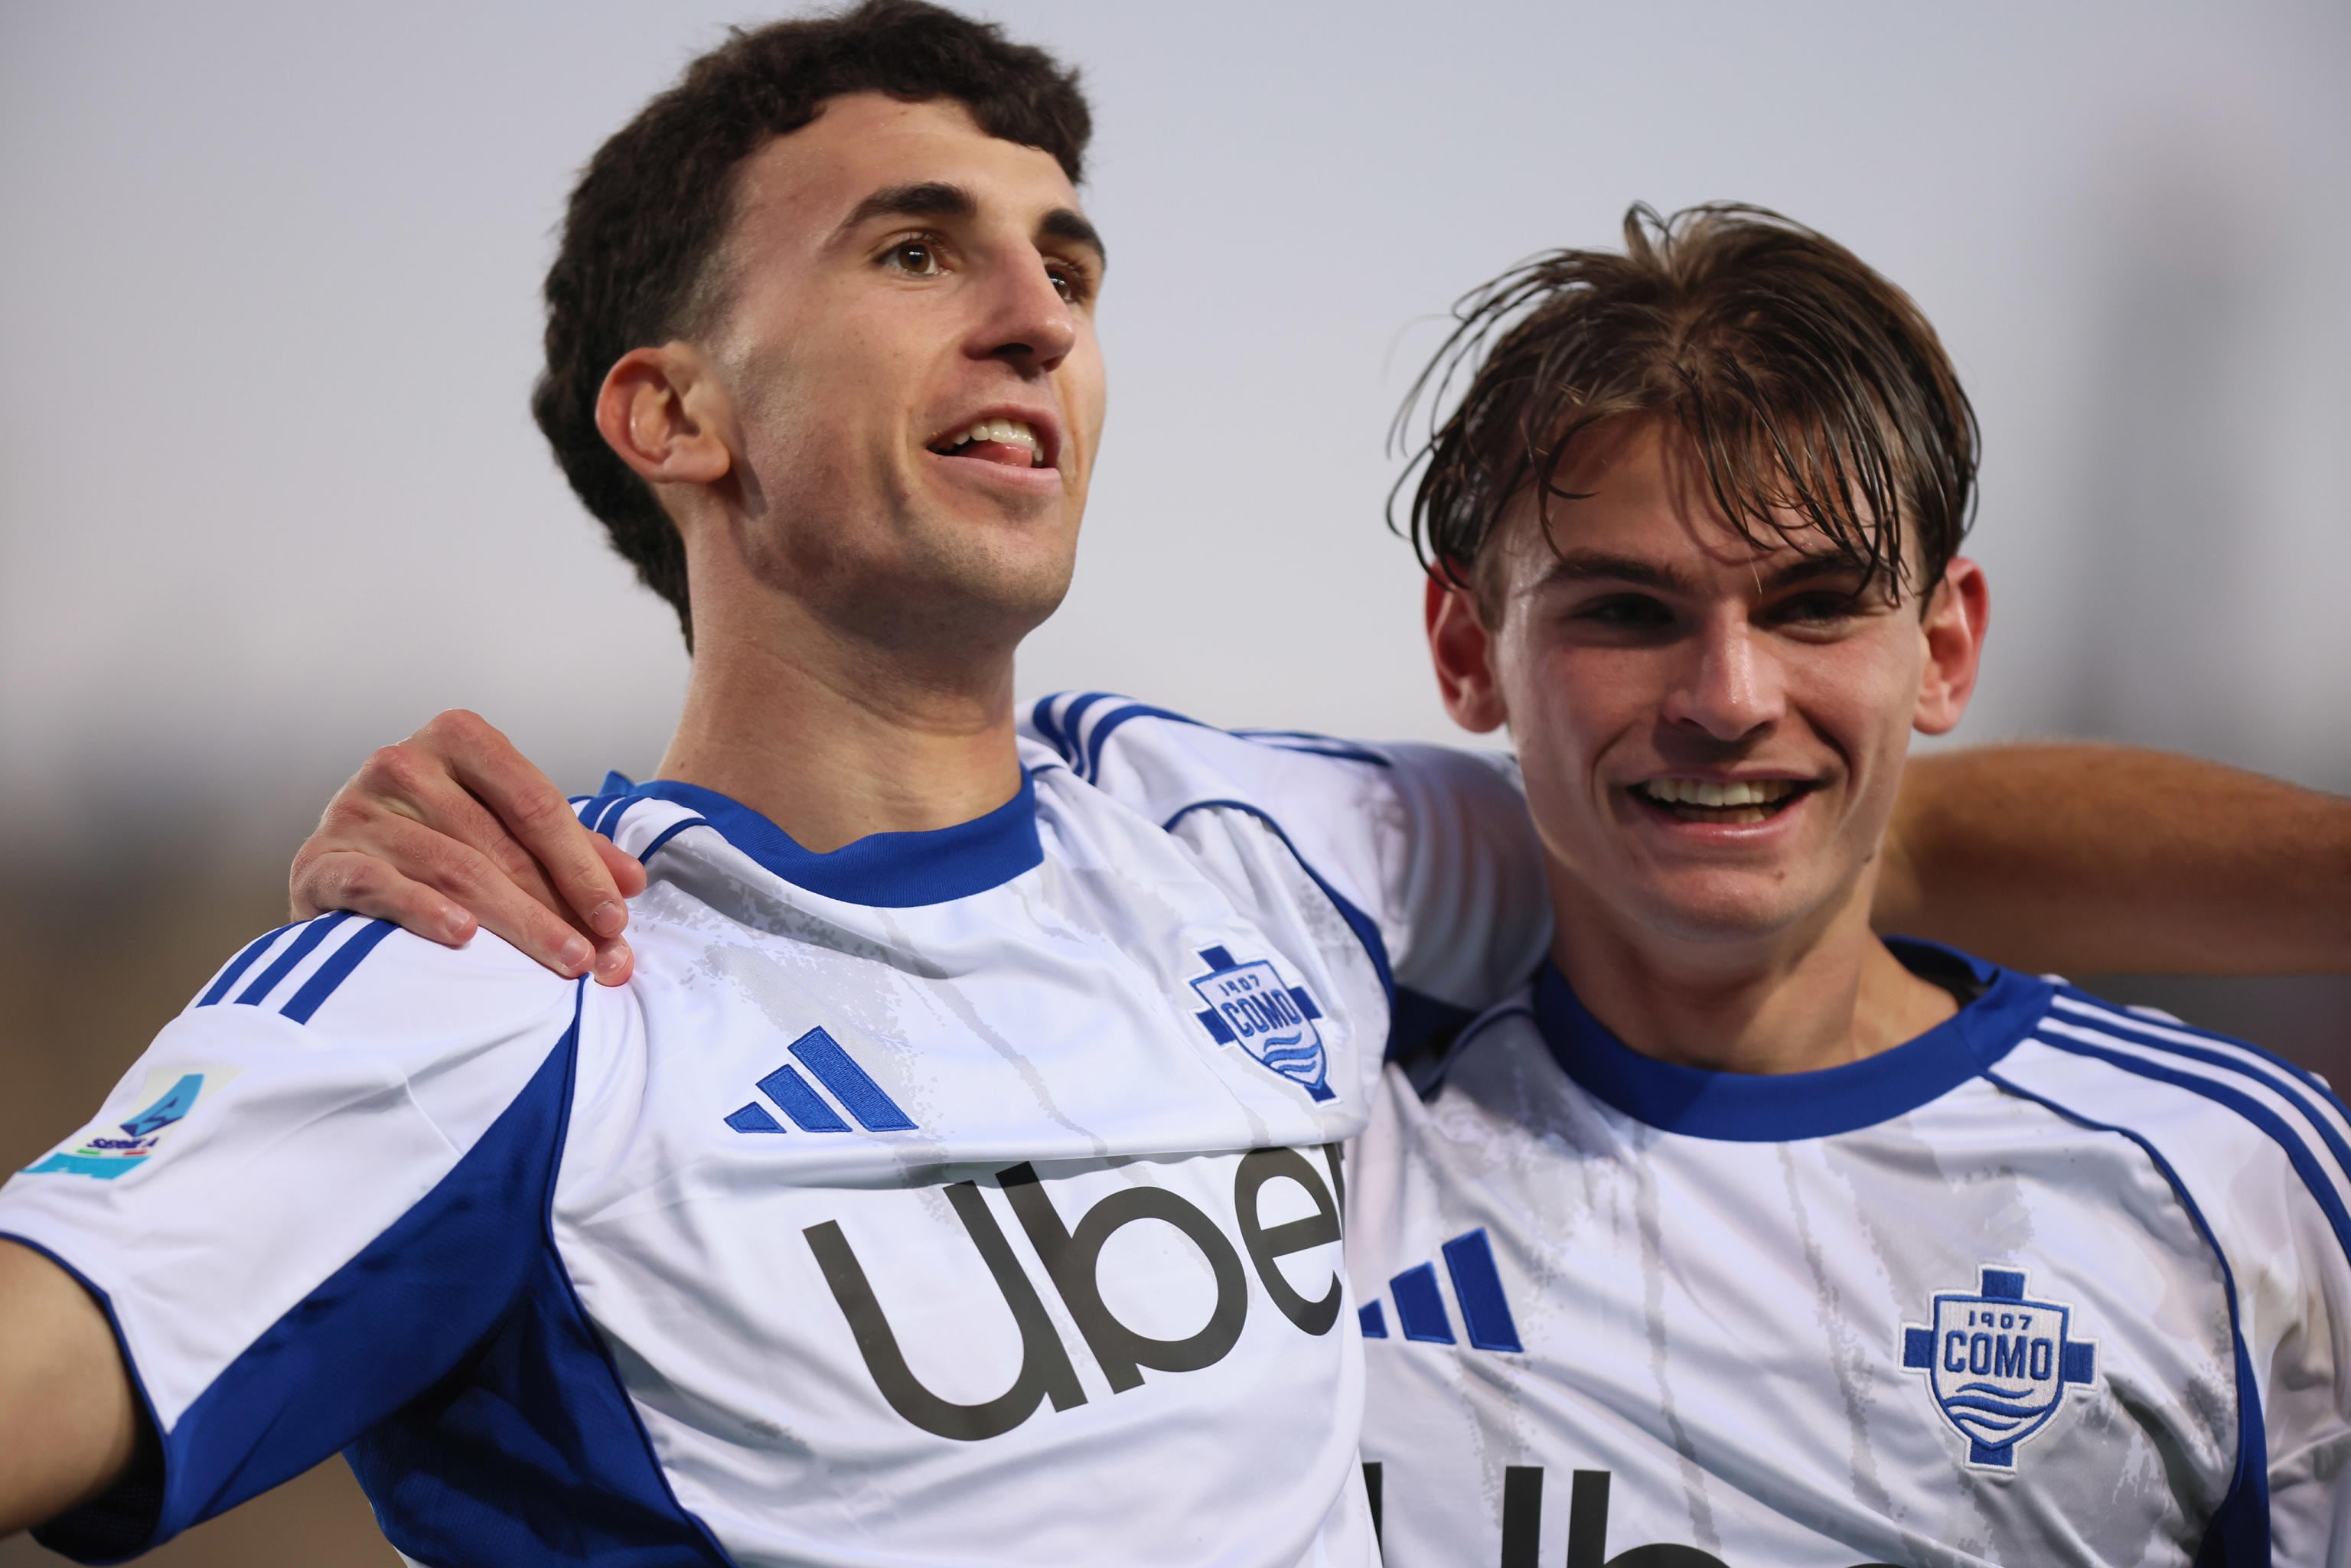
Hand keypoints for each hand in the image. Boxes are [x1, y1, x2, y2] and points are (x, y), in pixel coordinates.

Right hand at [289, 711, 645, 983]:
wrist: (339, 868)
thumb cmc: (439, 842)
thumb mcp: (507, 830)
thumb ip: (570, 849)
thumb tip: (631, 882)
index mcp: (459, 739)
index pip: (536, 802)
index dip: (582, 864)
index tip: (618, 917)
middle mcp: (404, 762)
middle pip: (501, 844)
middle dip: (560, 906)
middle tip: (602, 957)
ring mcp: (357, 809)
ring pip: (455, 869)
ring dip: (519, 922)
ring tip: (565, 962)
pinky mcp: (322, 860)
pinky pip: (381, 885)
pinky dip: (424, 910)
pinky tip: (465, 936)